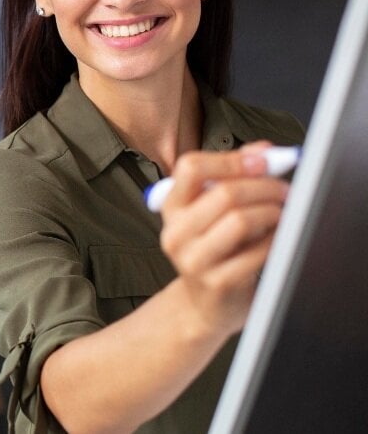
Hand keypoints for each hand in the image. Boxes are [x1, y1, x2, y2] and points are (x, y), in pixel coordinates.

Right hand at [158, 142, 289, 336]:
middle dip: (264, 186)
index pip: (190, 167)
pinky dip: (275, 240)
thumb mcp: (213, 212)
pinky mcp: (217, 282)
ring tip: (282, 214)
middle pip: (223, 193)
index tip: (263, 160)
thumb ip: (234, 177)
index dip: (231, 159)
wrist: (205, 305)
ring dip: (272, 212)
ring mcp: (193, 259)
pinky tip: (278, 238)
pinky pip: (256, 251)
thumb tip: (264, 150)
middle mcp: (175, 232)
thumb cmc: (214, 251)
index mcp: (171, 207)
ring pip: (240, 220)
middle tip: (285, 190)